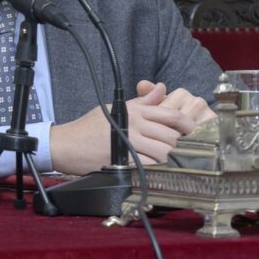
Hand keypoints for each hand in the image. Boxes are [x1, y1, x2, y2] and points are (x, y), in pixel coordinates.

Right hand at [49, 80, 214, 173]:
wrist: (66, 143)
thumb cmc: (89, 126)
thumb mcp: (116, 107)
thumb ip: (142, 102)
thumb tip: (162, 88)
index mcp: (134, 109)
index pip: (171, 114)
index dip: (187, 124)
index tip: (192, 132)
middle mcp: (133, 123)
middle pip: (171, 135)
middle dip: (178, 145)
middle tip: (178, 152)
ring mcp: (128, 141)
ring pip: (163, 151)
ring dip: (168, 159)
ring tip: (165, 162)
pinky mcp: (122, 158)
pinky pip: (149, 165)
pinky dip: (155, 169)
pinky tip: (152, 170)